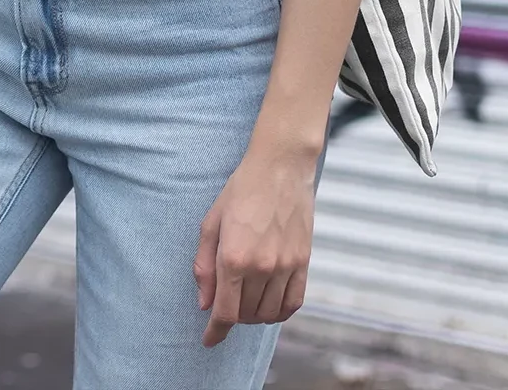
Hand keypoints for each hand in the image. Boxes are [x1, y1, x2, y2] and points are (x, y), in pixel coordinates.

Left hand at [193, 143, 315, 347]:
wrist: (280, 167)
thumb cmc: (241, 190)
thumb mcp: (212, 222)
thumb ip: (204, 265)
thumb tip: (204, 303)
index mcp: (233, 257)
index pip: (224, 313)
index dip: (215, 332)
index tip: (209, 340)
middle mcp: (261, 267)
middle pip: (245, 315)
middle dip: (231, 315)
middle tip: (226, 300)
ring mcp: (285, 266)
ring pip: (268, 314)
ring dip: (253, 314)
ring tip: (246, 297)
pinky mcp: (303, 262)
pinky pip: (293, 304)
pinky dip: (279, 312)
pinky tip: (269, 302)